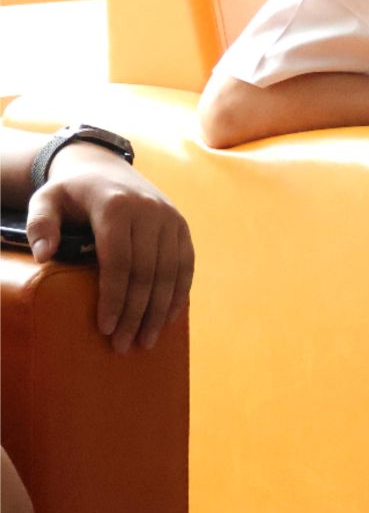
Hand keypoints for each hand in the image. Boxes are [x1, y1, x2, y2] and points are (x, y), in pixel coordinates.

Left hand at [26, 147, 194, 353]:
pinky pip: (186, 264)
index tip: (105, 328)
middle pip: (147, 272)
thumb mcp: (46, 200)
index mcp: (117, 206)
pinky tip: (169, 318)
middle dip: (136, 313)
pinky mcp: (181, 226)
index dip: (113, 297)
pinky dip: (179, 293)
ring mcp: (170, 218)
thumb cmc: (72, 192)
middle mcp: (150, 211)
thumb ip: (40, 224)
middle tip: (123, 345)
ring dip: (160, 310)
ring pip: (170, 272)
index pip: (118, 261)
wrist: (106, 167)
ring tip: (146, 340)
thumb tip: (43, 255)